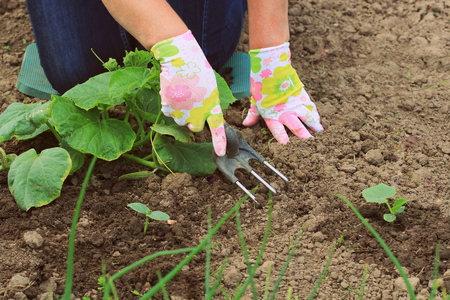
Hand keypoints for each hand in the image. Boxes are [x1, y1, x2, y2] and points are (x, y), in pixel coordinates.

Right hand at [151, 30, 225, 155]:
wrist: (179, 59)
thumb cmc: (196, 69)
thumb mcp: (209, 87)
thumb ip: (207, 104)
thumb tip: (198, 121)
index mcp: (211, 104)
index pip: (217, 127)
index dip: (219, 142)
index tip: (220, 153)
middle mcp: (197, 110)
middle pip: (196, 128)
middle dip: (194, 123)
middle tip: (191, 108)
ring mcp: (182, 110)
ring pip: (181, 121)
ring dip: (181, 113)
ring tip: (182, 94)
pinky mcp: (169, 107)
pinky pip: (168, 113)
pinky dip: (169, 106)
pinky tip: (173, 92)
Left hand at [242, 42, 322, 144]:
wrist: (272, 66)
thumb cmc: (261, 84)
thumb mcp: (255, 100)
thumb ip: (253, 114)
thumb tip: (246, 124)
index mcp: (272, 114)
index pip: (277, 129)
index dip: (282, 138)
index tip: (286, 144)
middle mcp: (285, 111)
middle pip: (296, 127)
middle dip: (303, 136)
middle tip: (310, 142)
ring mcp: (295, 104)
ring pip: (308, 118)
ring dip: (314, 126)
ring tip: (319, 133)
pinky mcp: (302, 96)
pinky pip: (311, 108)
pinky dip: (315, 115)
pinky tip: (319, 120)